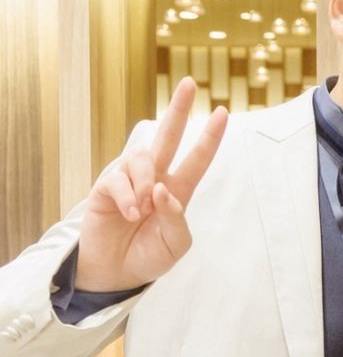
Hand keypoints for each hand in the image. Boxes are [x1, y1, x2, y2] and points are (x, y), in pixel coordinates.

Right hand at [75, 77, 227, 291]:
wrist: (117, 273)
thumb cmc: (149, 256)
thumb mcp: (176, 244)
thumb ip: (177, 218)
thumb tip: (163, 189)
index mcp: (177, 191)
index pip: (197, 159)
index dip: (210, 137)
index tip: (223, 112)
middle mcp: (154, 179)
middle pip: (168, 136)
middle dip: (179, 110)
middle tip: (191, 83)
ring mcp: (129, 180)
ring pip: (143, 157)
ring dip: (146, 182)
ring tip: (142, 211)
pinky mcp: (105, 186)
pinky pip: (119, 179)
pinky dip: (128, 198)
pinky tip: (129, 214)